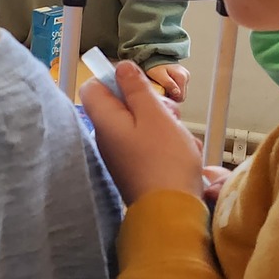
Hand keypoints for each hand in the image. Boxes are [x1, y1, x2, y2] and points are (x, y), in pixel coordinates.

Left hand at [81, 60, 210, 205]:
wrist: (173, 212)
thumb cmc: (164, 160)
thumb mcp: (154, 115)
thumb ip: (136, 89)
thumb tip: (120, 67)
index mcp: (105, 121)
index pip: (93, 88)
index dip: (113, 78)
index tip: (140, 83)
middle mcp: (106, 138)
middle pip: (121, 105)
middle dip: (149, 103)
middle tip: (171, 112)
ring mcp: (121, 155)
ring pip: (139, 125)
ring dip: (163, 124)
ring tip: (182, 137)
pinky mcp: (136, 169)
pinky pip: (148, 145)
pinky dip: (166, 144)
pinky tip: (185, 153)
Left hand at [145, 63, 189, 102]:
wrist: (154, 56)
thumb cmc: (154, 66)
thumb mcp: (158, 75)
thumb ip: (168, 84)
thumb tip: (177, 93)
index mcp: (182, 77)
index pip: (181, 97)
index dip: (171, 99)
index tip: (162, 94)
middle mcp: (186, 76)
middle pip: (182, 95)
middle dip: (172, 96)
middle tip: (161, 91)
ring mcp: (186, 76)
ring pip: (180, 92)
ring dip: (172, 92)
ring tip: (163, 87)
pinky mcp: (183, 77)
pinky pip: (179, 88)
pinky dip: (172, 89)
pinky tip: (165, 85)